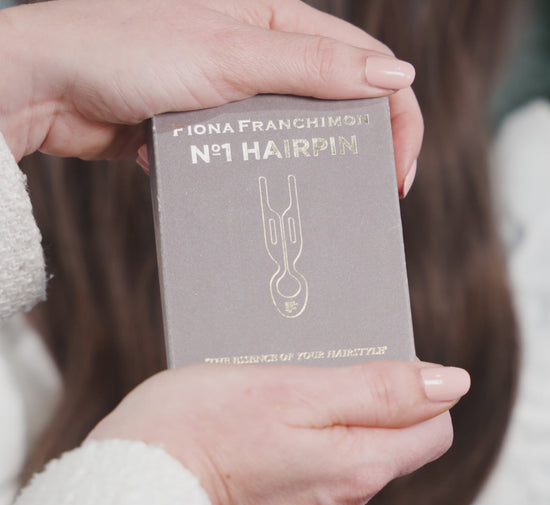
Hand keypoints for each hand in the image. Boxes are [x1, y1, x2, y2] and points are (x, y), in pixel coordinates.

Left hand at [0, 0, 420, 195]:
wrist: (51, 89)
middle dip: (358, 149)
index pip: (363, 65)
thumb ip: (312, 66)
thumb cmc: (127, 51)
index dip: (393, 116)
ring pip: (292, 135)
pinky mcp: (210, 129)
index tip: (398, 170)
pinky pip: (251, 155)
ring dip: (306, 167)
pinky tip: (260, 193)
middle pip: (334, 103)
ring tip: (317, 201)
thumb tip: (393, 76)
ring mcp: (235, 96)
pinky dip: (259, 175)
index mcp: (277, 23)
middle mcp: (261, 57)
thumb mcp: (230, 54)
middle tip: (371, 196)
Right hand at [89, 361, 468, 504]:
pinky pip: (315, 467)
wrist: (132, 483)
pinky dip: (302, 439)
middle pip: (391, 438)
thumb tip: (451, 384)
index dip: (412, 387)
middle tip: (310, 371)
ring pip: (349, 450)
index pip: (432, 428)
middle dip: (366, 398)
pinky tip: (262, 424)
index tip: (367, 362)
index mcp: (356, 469)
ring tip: (278, 395)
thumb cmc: (202, 426)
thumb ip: (378, 391)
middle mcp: (344, 503)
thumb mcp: (295, 391)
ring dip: (328, 416)